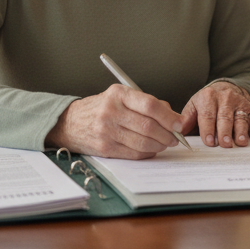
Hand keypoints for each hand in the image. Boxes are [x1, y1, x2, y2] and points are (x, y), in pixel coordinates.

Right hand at [45, 84, 183, 158]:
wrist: (70, 123)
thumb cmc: (102, 107)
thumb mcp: (121, 96)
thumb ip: (147, 103)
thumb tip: (173, 116)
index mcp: (118, 94)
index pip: (150, 105)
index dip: (169, 117)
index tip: (179, 123)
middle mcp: (111, 112)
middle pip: (148, 126)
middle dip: (167, 134)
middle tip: (175, 137)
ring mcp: (107, 131)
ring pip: (143, 142)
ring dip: (160, 145)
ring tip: (165, 143)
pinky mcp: (105, 148)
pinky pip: (133, 153)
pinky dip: (147, 153)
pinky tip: (152, 149)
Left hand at [180, 81, 249, 147]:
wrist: (224, 89)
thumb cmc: (206, 103)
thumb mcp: (193, 106)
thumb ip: (186, 118)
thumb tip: (177, 130)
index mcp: (208, 97)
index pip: (207, 115)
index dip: (208, 129)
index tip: (209, 141)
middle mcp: (225, 98)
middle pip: (225, 117)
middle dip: (225, 131)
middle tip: (225, 144)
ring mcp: (239, 102)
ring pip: (240, 118)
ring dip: (241, 131)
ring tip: (240, 142)